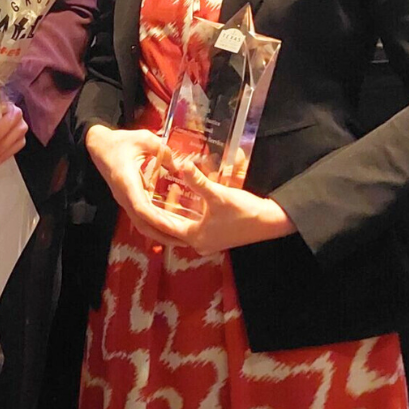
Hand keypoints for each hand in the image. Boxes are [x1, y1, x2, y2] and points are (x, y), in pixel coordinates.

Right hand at [85, 125, 182, 246]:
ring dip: (160, 233)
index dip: (158, 220)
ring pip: (142, 224)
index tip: (174, 228)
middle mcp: (124, 196)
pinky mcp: (128, 199)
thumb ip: (162, 150)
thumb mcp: (143, 139)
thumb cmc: (120, 142)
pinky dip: (156, 224)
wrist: (98, 145)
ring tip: (182, 238)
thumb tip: (179, 165)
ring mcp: (125, 199)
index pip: (141, 208)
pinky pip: (142, 217)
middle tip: (186, 241)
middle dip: (163, 235)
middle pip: (142, 223)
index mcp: (127, 182)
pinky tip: (171, 226)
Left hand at [148, 159, 295, 255]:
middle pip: (171, 227)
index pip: (165, 226)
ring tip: (158, 193)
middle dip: (159, 211)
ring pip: (181, 225)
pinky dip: (183, 212)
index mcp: (195, 237)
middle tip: (144, 194)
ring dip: (171, 211)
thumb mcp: (218, 195)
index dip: (151, 213)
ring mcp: (208, 240)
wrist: (271, 222)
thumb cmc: (244, 211)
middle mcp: (199, 242)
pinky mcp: (215, 235)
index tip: (137, 200)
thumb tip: (181, 166)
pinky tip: (179, 197)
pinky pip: (192, 224)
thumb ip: (198, 181)